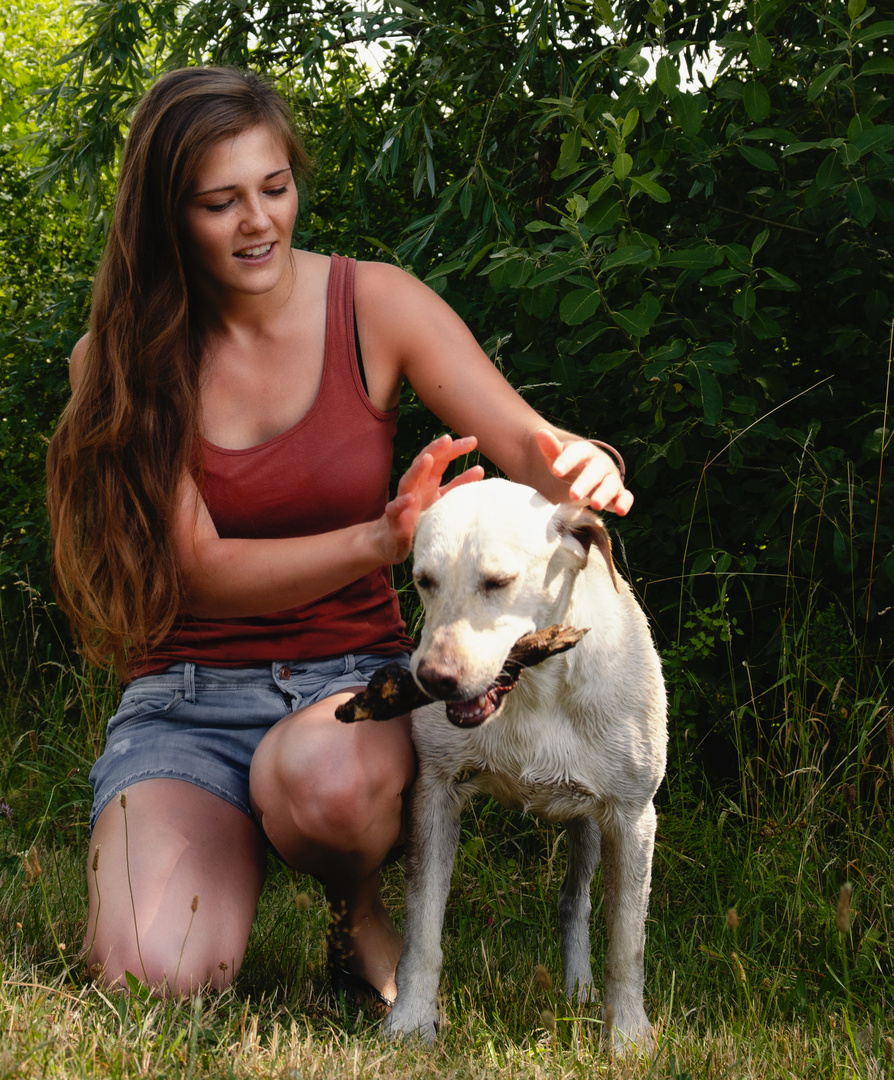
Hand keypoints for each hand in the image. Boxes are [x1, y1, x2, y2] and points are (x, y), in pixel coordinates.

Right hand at [378, 435, 482, 563]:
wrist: (394, 541)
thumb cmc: (420, 517)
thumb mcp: (442, 499)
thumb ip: (458, 486)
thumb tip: (480, 468)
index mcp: (428, 481)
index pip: (441, 459)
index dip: (454, 448)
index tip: (473, 441)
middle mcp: (415, 486)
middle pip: (423, 463)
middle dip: (435, 449)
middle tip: (448, 439)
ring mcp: (403, 501)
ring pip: (408, 481)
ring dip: (417, 470)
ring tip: (427, 459)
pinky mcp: (394, 520)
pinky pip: (395, 509)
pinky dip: (401, 503)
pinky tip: (410, 498)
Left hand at [536, 429, 633, 515]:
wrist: (586, 469)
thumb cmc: (570, 464)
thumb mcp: (558, 456)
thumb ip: (550, 448)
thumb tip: (541, 433)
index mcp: (586, 451)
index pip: (578, 452)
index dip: (568, 460)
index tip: (556, 470)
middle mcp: (601, 463)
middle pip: (595, 471)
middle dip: (585, 483)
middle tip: (573, 495)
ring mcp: (611, 478)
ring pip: (611, 485)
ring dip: (604, 494)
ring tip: (594, 505)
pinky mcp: (618, 493)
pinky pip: (625, 496)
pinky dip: (625, 502)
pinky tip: (620, 511)